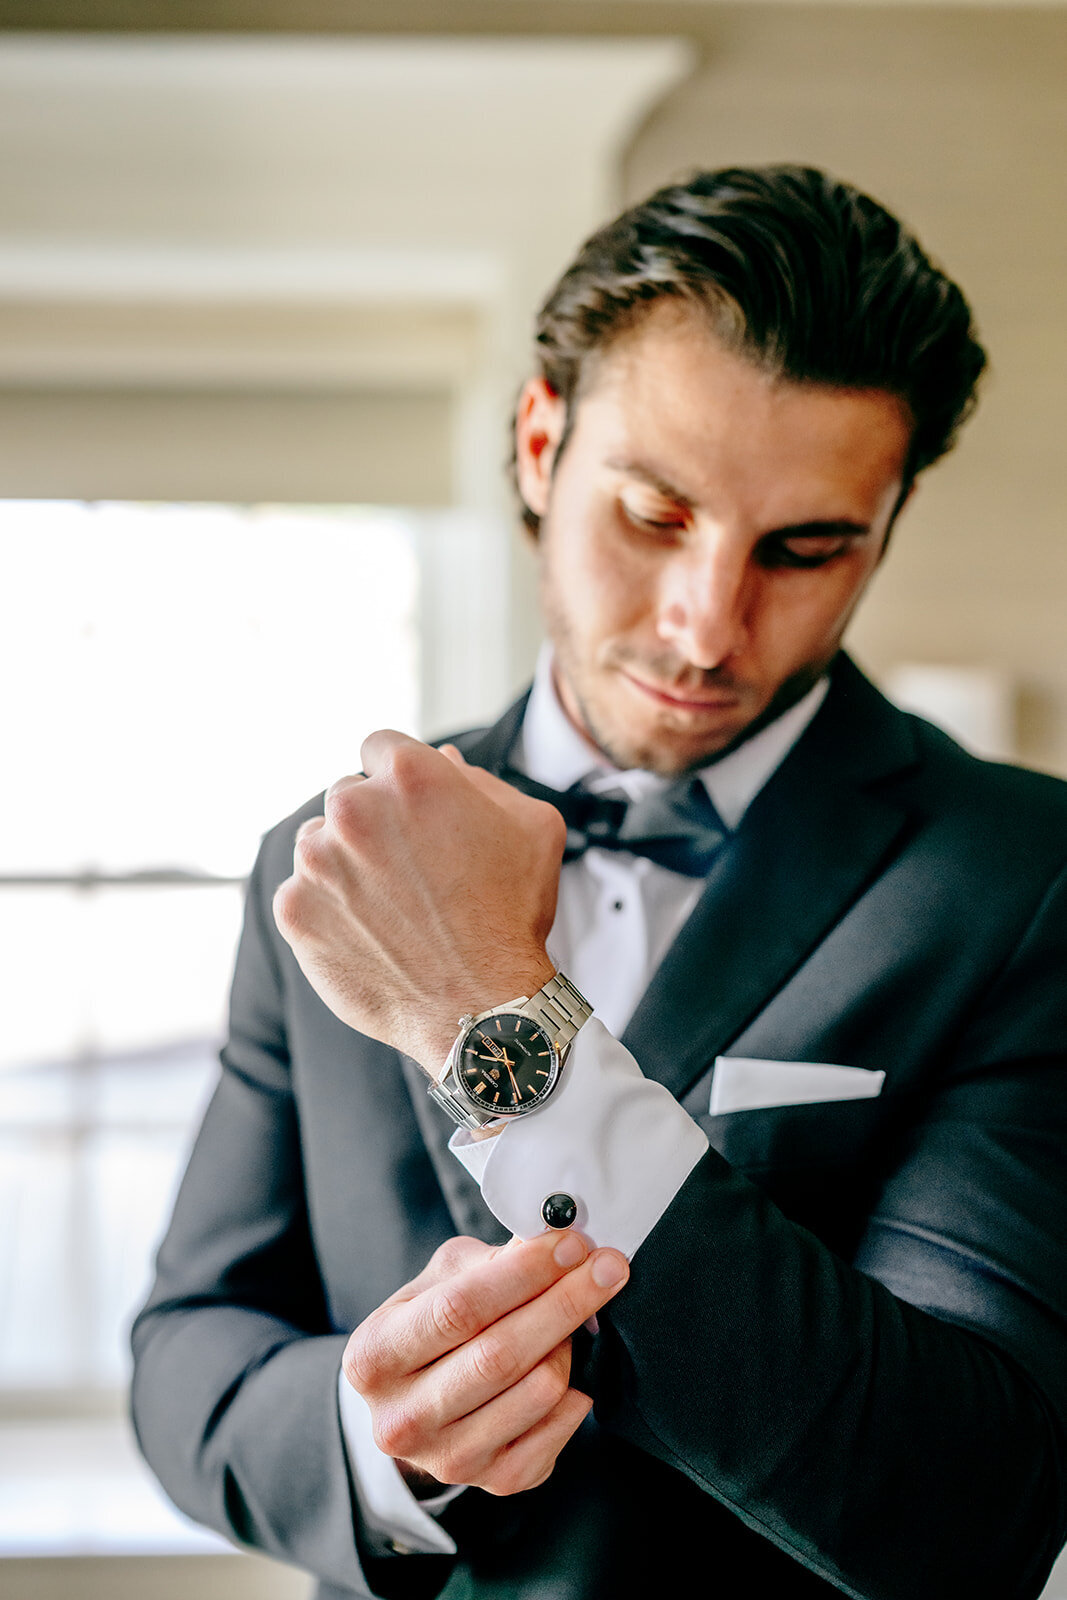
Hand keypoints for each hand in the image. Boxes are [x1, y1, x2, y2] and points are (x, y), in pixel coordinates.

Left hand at [272, 733, 565, 1068]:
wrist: (482, 1005)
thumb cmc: (512, 916)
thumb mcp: (530, 827)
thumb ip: (482, 781)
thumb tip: (442, 757)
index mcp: (410, 774)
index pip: (378, 747)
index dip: (396, 778)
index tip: (409, 811)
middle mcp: (355, 807)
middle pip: (347, 795)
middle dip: (371, 822)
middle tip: (406, 869)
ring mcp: (318, 860)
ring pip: (317, 843)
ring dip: (342, 864)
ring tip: (387, 906)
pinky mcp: (294, 910)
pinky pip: (299, 894)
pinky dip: (324, 910)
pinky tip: (366, 933)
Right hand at [343, 1230, 628, 1496]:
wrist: (419, 1404)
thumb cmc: (431, 1325)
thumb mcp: (441, 1281)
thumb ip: (491, 1261)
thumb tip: (554, 1240)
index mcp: (374, 1357)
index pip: (458, 1309)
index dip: (522, 1274)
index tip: (571, 1245)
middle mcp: (402, 1419)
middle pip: (501, 1354)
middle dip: (565, 1302)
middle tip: (608, 1266)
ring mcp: (447, 1460)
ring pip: (538, 1391)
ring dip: (568, 1344)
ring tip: (568, 1320)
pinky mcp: (493, 1481)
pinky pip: (558, 1430)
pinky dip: (575, 1393)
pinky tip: (565, 1367)